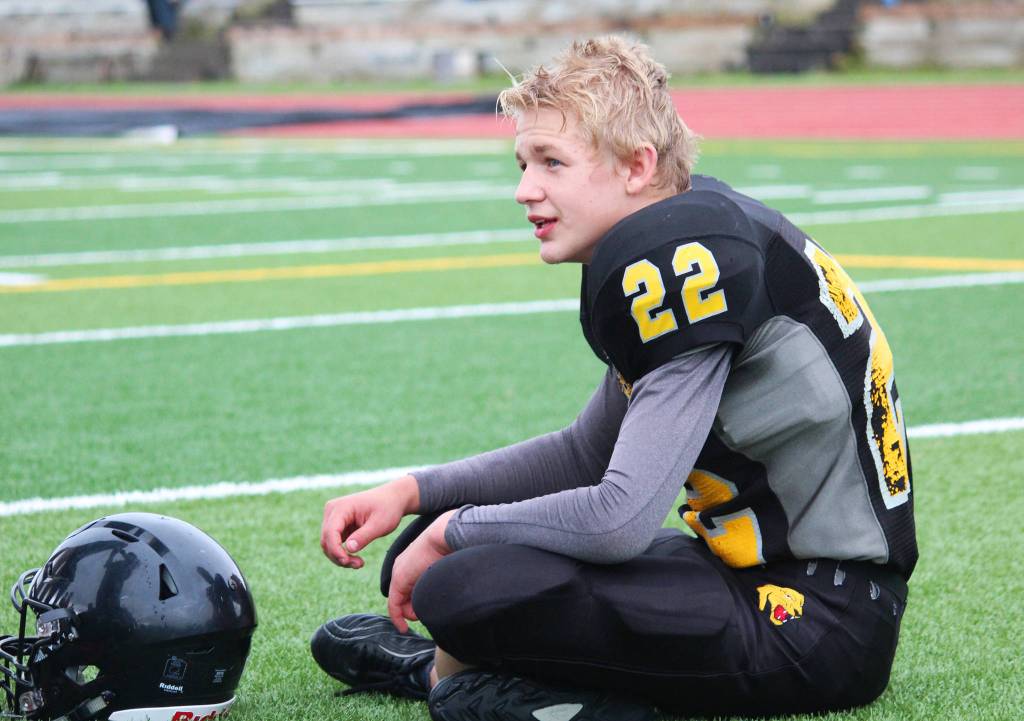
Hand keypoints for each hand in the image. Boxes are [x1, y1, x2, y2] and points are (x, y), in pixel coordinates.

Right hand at [320, 475, 419, 568]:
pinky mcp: (337, 525)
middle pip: (326, 540)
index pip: (330, 532)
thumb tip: (349, 548)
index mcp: (341, 507)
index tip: (348, 562)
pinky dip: (342, 553)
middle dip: (339, 556)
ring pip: (328, 544)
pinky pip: (334, 543)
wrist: (392, 499)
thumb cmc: (388, 509)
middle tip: (359, 565)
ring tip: (359, 563)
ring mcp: (333, 517)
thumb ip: (364, 536)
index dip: (336, 550)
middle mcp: (333, 510)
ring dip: (340, 557)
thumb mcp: (380, 524)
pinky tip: (356, 559)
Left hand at [387, 510, 455, 631]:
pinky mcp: (399, 580)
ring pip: (401, 603)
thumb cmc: (451, 549)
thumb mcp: (442, 566)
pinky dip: (398, 617)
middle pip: (404, 597)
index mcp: (414, 563)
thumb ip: (436, 580)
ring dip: (411, 612)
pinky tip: (403, 627)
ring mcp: (399, 573)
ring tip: (426, 609)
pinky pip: (394, 604)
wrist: (445, 536)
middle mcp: (403, 567)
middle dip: (413, 610)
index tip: (419, 617)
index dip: (413, 604)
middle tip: (426, 612)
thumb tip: (442, 593)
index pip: (408, 588)